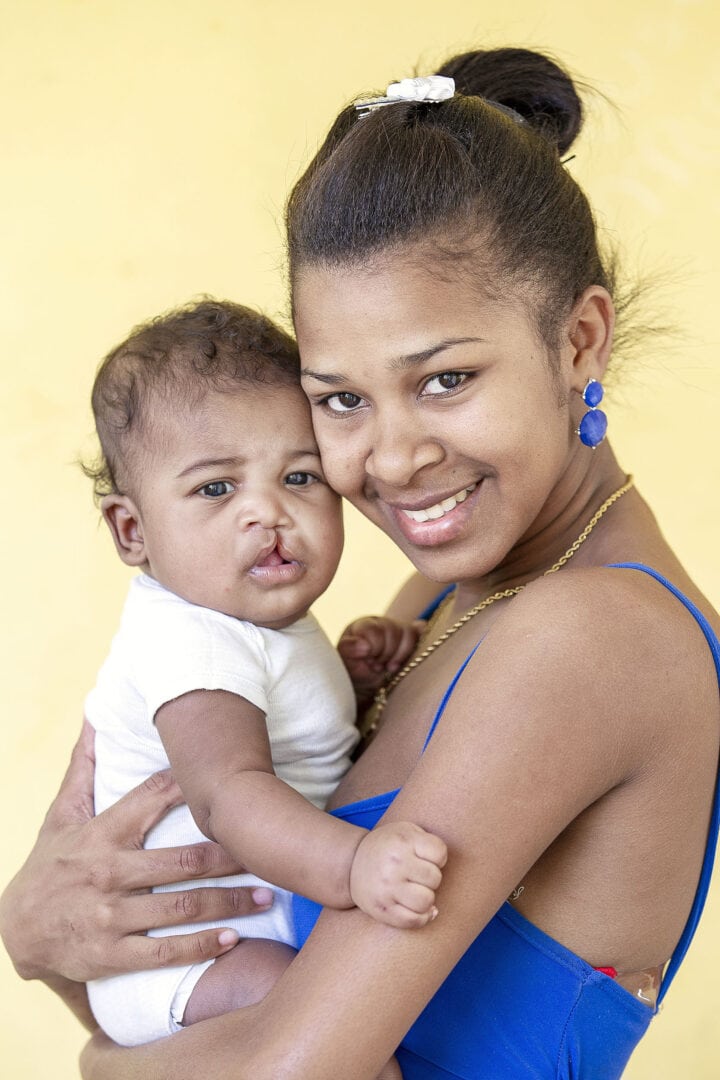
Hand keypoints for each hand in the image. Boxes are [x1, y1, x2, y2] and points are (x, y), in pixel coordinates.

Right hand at [0, 721, 273, 983]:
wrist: (15, 931)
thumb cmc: (50, 865)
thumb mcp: (62, 814)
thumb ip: (84, 768)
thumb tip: (95, 717)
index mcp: (102, 833)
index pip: (153, 800)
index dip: (192, 787)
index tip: (231, 779)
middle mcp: (108, 873)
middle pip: (181, 862)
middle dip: (229, 857)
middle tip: (267, 852)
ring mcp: (110, 916)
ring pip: (181, 908)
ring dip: (228, 903)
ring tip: (266, 897)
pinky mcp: (111, 955)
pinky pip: (163, 953)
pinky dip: (200, 947)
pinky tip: (232, 938)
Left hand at [338, 617, 422, 698]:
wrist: (365, 683)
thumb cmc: (352, 670)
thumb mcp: (344, 661)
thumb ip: (348, 650)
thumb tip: (365, 646)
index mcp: (363, 625)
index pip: (375, 630)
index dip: (374, 648)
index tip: (369, 661)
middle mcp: (382, 623)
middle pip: (393, 630)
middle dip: (386, 654)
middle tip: (377, 665)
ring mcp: (399, 629)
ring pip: (409, 633)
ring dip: (400, 655)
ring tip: (389, 666)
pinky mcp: (412, 639)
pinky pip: (421, 635)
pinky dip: (415, 649)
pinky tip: (403, 661)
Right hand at [349, 821, 446, 927]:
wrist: (352, 864)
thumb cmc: (390, 847)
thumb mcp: (407, 831)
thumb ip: (430, 842)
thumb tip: (444, 873)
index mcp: (402, 842)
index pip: (439, 853)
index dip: (438, 858)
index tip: (427, 858)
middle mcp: (394, 865)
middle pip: (435, 878)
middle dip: (431, 878)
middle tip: (419, 876)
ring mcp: (387, 889)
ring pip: (426, 902)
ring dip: (427, 898)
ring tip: (418, 891)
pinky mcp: (382, 910)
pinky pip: (413, 921)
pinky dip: (422, 918)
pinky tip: (419, 909)